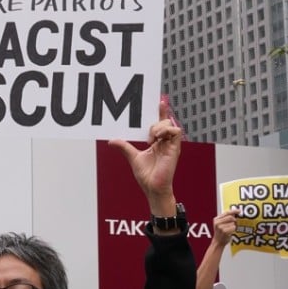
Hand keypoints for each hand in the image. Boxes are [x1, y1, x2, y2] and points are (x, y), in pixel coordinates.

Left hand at [107, 99, 182, 213]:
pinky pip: (175, 132)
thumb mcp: (132, 157)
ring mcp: (170, 144)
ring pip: (169, 124)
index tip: (159, 101)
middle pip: (164, 121)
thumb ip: (124, 147)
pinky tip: (157, 138)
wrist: (153, 188)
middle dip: (158, 117)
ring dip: (158, 127)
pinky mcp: (175, 148)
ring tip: (151, 138)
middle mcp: (165, 142)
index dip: (161, 112)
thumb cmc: (146, 176)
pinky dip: (166, 131)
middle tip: (150, 129)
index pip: (160, 123)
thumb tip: (111, 141)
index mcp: (157, 142)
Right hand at [212, 209, 239, 246]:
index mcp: (216, 219)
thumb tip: (234, 213)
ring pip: (233, 223)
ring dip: (234, 226)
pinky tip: (230, 232)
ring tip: (230, 229)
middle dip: (234, 220)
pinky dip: (234, 229)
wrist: (218, 242)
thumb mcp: (220, 224)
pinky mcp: (225, 231)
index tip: (239, 211)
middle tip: (235, 224)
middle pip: (230, 217)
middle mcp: (217, 222)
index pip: (226, 212)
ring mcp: (221, 227)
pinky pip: (233, 227)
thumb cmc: (220, 233)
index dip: (234, 211)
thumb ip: (225, 218)